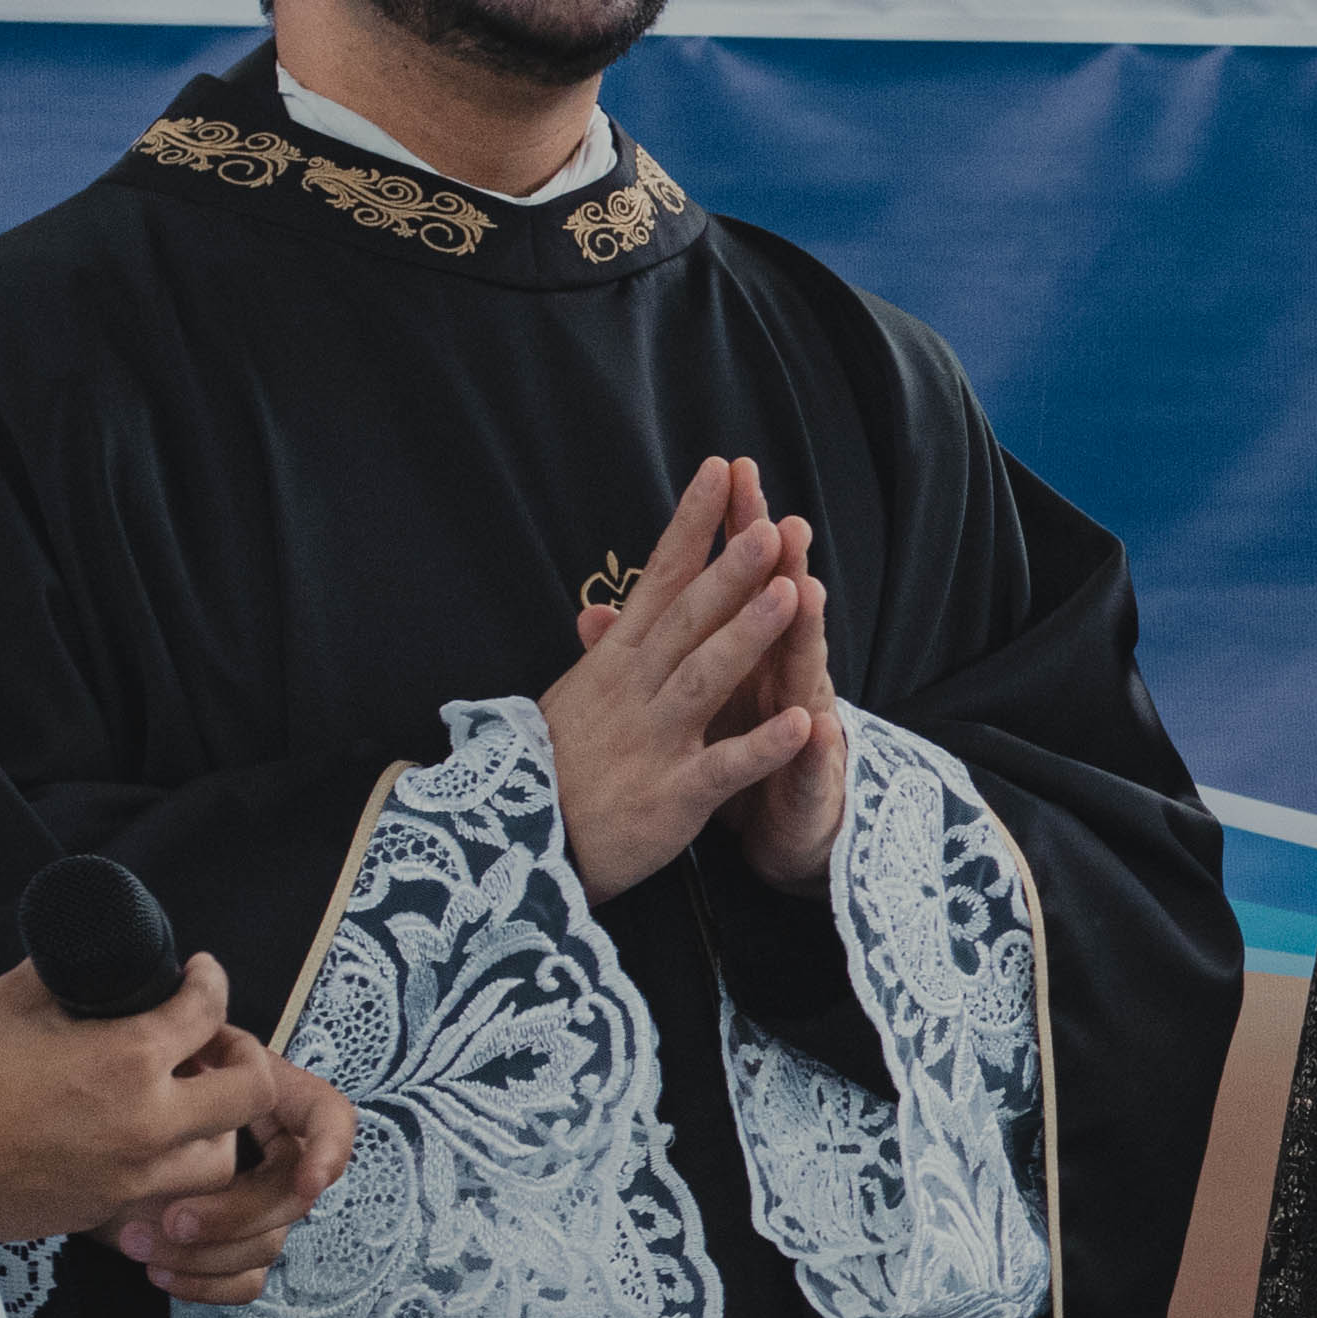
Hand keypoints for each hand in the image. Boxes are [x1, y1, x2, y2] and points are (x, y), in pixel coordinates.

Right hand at [0, 951, 271, 1238]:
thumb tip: (101, 962)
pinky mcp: (102, 1211)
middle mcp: (145, 1121)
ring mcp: (128, 1174)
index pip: (209, 1009)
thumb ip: (76, 977)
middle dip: (242, 1063)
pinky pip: (167, 1196)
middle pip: (251, 1093)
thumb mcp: (16, 998)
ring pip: (220, 1159)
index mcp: (127, 1058)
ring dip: (214, 1130)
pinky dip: (167, 1172)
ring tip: (186, 1107)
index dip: (211, 981)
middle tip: (216, 1049)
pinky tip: (144, 1146)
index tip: (202, 975)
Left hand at [118, 1060, 356, 1305]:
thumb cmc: (106, 1086)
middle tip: (172, 1219)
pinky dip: (206, 1284)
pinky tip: (157, 1272)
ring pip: (269, 1243)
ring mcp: (251, 1204)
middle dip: (237, 1214)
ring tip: (134, 1241)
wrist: (65, 1140)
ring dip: (205, 1253)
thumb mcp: (144, 1051)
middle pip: (294, 1194)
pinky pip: (246, 1280)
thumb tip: (217, 1047)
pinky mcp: (228, 1245)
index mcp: (264, 1097)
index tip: (307, 1181)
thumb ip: (184, 1048)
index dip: (331, 1148)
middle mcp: (268, 1152)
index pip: (329, 1115)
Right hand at [543, 458, 826, 900]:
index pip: (660, 578)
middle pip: (689, 618)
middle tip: (770, 524)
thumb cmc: (552, 768)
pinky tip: (802, 721)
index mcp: (618, 662)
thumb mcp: (575, 697)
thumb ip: (605, 652)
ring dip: (749, 635)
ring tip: (792, 593)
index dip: (691, 525)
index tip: (722, 471)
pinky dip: (762, 746)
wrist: (514, 847)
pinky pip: (722, 766)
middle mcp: (635, 689)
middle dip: (730, 570)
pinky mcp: (670, 794)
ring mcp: (653, 740)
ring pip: (706, 677)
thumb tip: (601, 607)